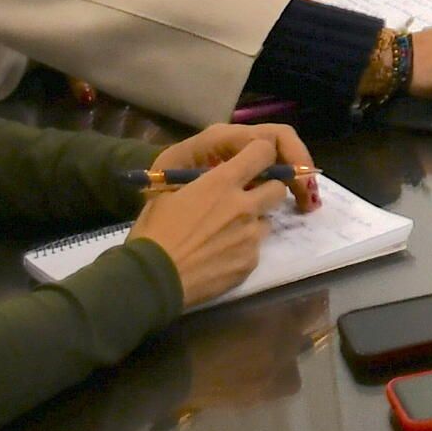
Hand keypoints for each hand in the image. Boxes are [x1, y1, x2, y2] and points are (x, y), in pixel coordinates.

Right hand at [125, 125, 312, 308]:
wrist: (153, 278)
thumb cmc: (153, 233)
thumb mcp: (167, 195)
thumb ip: (196, 183)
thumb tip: (205, 179)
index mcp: (222, 183)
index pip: (263, 152)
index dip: (261, 154)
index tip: (254, 161)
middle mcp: (245, 205)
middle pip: (278, 188)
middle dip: (267, 190)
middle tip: (246, 199)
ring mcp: (251, 235)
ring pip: (268, 221)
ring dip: (254, 222)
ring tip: (228, 233)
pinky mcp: (251, 261)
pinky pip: (256, 248)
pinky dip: (244, 249)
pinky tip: (221, 256)